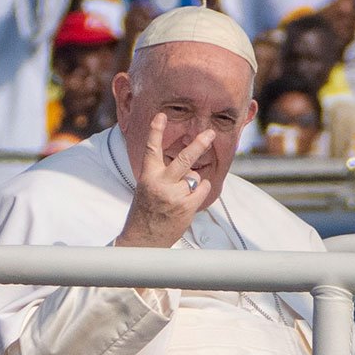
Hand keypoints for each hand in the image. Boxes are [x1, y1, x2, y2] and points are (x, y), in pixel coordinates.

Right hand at [115, 118, 215, 248]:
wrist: (143, 239)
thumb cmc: (147, 211)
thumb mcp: (148, 188)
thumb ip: (165, 175)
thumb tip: (193, 169)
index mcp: (148, 176)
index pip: (151, 149)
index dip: (156, 131)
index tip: (161, 116)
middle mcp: (160, 183)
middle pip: (184, 159)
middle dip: (199, 145)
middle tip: (211, 133)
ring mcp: (174, 195)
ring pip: (195, 177)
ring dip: (192, 184)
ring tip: (177, 198)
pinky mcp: (186, 206)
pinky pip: (202, 188)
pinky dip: (200, 191)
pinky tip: (188, 202)